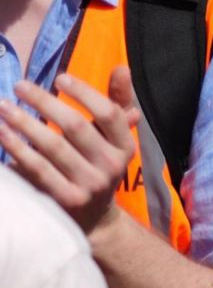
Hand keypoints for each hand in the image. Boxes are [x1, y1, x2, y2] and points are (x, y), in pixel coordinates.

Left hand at [0, 71, 140, 236]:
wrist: (93, 219)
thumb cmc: (98, 164)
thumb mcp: (114, 137)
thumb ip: (118, 102)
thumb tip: (121, 68)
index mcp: (125, 146)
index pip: (109, 113)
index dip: (84, 93)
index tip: (59, 78)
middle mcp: (111, 166)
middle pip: (76, 127)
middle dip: (45, 103)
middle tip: (20, 86)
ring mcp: (89, 184)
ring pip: (52, 147)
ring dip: (24, 123)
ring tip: (3, 106)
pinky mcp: (66, 199)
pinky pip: (37, 168)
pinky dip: (18, 149)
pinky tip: (3, 133)